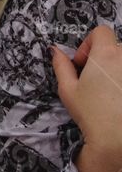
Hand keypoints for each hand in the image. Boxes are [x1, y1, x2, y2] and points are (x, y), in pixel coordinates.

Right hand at [52, 25, 121, 171]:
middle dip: (103, 58)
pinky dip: (120, 82)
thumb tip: (55, 50)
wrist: (115, 140)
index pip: (101, 31)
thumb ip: (61, 65)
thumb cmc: (90, 113)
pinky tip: (117, 101)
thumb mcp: (68, 89)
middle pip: (114, 47)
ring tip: (106, 91)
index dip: (89, 43)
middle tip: (93, 78)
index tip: (83, 63)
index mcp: (106, 54)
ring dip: (115, 70)